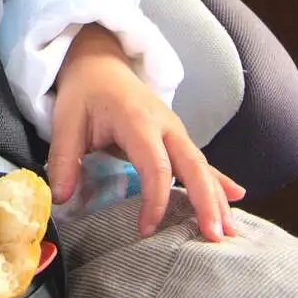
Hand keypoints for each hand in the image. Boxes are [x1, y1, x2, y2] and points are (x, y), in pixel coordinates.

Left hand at [47, 25, 245, 240]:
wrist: (99, 61)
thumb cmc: (85, 92)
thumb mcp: (66, 120)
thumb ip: (64, 158)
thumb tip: (60, 197)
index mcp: (138, 120)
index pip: (156, 165)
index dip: (155, 199)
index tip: (146, 229)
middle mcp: (165, 125)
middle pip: (193, 165)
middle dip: (206, 201)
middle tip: (213, 237)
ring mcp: (176, 130)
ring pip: (202, 166)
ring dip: (217, 198)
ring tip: (228, 232)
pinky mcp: (177, 136)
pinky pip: (201, 161)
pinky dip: (219, 180)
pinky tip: (237, 197)